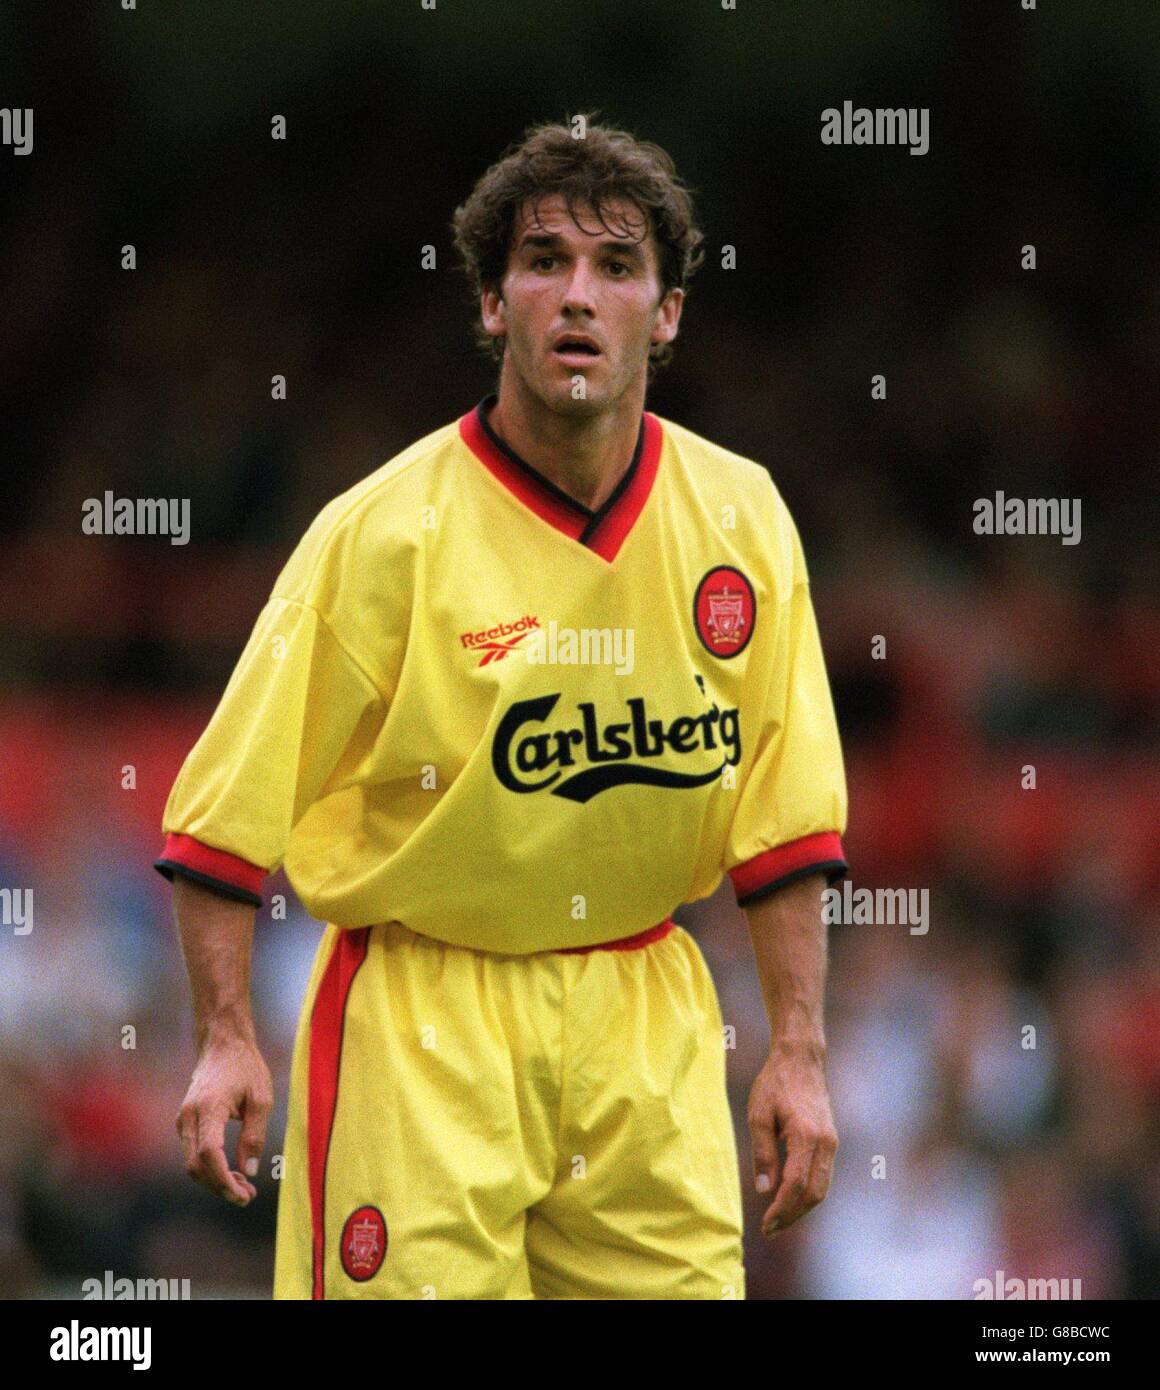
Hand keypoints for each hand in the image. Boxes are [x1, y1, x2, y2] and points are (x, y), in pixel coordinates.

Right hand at [177, 1033, 272, 1205]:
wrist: (223, 1045)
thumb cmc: (246, 1068)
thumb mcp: (261, 1099)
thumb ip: (254, 1136)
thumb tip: (248, 1171)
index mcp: (209, 1107)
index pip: (208, 1154)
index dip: (222, 1179)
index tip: (242, 1195)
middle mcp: (189, 1116)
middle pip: (196, 1166)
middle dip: (220, 1187)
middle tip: (248, 1197)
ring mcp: (183, 1120)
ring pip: (192, 1163)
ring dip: (215, 1181)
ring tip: (244, 1188)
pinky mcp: (185, 1123)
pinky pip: (193, 1153)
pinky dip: (210, 1168)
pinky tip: (232, 1172)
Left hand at [747, 1042, 836, 1237]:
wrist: (801, 1058)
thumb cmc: (775, 1083)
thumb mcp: (758, 1115)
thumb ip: (762, 1153)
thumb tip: (764, 1190)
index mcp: (807, 1135)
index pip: (797, 1184)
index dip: (781, 1209)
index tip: (765, 1225)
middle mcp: (826, 1142)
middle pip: (815, 1193)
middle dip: (792, 1216)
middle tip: (769, 1230)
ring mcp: (832, 1142)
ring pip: (822, 1188)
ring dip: (801, 1208)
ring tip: (777, 1220)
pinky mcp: (831, 1141)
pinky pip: (823, 1176)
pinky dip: (808, 1193)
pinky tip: (790, 1200)